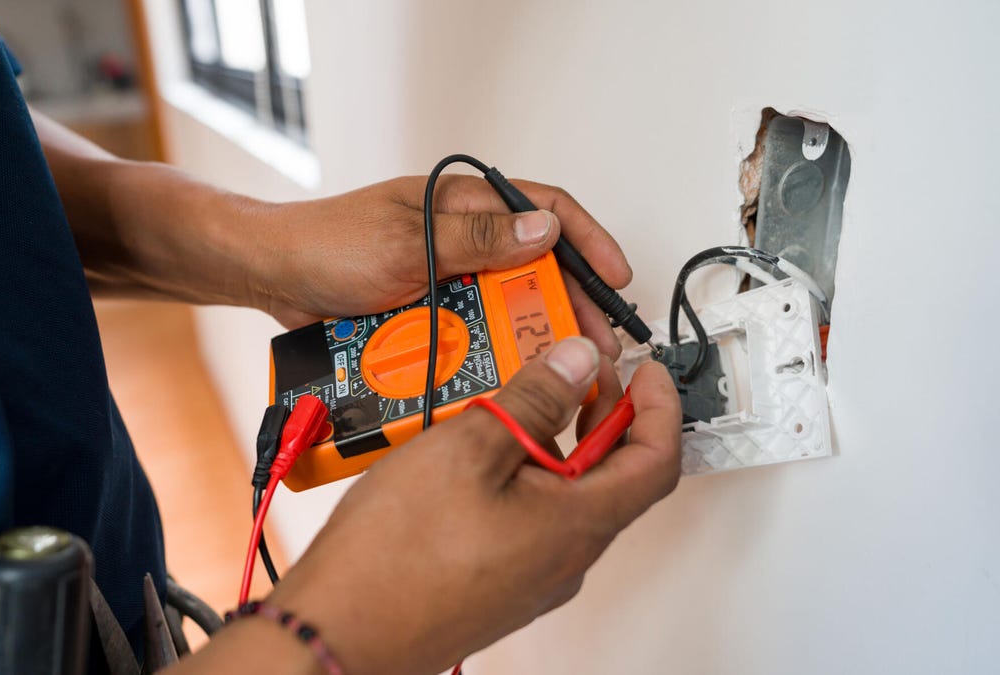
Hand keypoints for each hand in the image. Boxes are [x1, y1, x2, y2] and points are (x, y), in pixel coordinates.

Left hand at [245, 175, 632, 357]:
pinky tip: (506, 375)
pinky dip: (488, 352)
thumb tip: (545, 232)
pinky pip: (470, 333)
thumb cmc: (327, 244)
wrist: (272, 279)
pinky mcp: (428, 313)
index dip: (588, 240)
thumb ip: (478, 237)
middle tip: (595, 342)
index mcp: (462, 204)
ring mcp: (446, 278)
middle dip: (570, 302)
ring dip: (531, 334)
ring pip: (506, 306)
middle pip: (535, 267)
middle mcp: (461, 239)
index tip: (616, 277)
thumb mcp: (408, 239)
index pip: (544, 209)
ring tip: (557, 367)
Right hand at [256, 337, 680, 674]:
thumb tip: (577, 364)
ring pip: (567, 498)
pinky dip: (523, 476)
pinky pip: (531, 520)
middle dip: (602, 416)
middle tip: (576, 373)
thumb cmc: (397, 556)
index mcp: (578, 523)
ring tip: (512, 404)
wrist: (339, 633)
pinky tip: (477, 454)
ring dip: (556, 444)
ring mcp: (532, 576)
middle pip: (613, 478)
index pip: (657, 460)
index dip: (661, 408)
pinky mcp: (497, 583)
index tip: (647, 372)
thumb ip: (534, 399)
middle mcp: (566, 557)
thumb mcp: (470, 446)